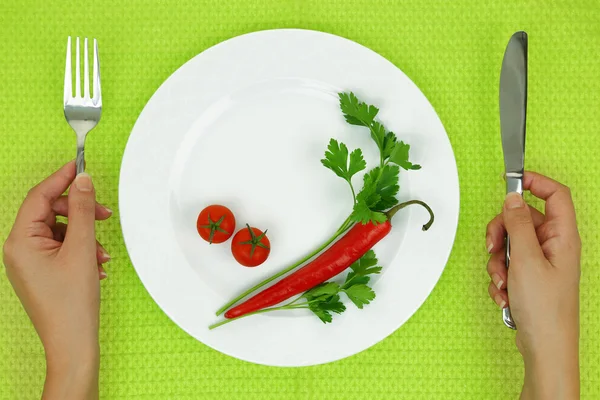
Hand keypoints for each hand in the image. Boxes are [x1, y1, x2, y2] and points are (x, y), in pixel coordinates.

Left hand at [2, 161, 110, 399]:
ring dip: (85, 235)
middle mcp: (20, 250)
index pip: (39, 197)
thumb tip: (82, 181)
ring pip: (60, 231)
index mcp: (20, 242)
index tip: (80, 167)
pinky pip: (62, 248)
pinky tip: (97, 264)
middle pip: (50, 212)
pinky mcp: (42, 272)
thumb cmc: (71, 303)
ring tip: (102, 253)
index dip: (61, 179)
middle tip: (103, 213)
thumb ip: (82, 210)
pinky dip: (82, 250)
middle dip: (79, 212)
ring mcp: (30, 263)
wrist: (72, 342)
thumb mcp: (82, 248)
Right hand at [486, 172, 580, 398]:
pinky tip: (505, 293)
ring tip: (503, 280)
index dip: (535, 182)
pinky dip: (500, 276)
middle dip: (501, 233)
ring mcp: (541, 262)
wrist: (544, 347)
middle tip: (493, 246)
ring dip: (498, 261)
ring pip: (510, 243)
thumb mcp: (525, 259)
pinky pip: (507, 264)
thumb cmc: (545, 309)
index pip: (555, 194)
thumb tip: (512, 198)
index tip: (510, 182)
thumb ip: (517, 224)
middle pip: (523, 219)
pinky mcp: (529, 277)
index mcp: (562, 236)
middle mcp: (554, 246)